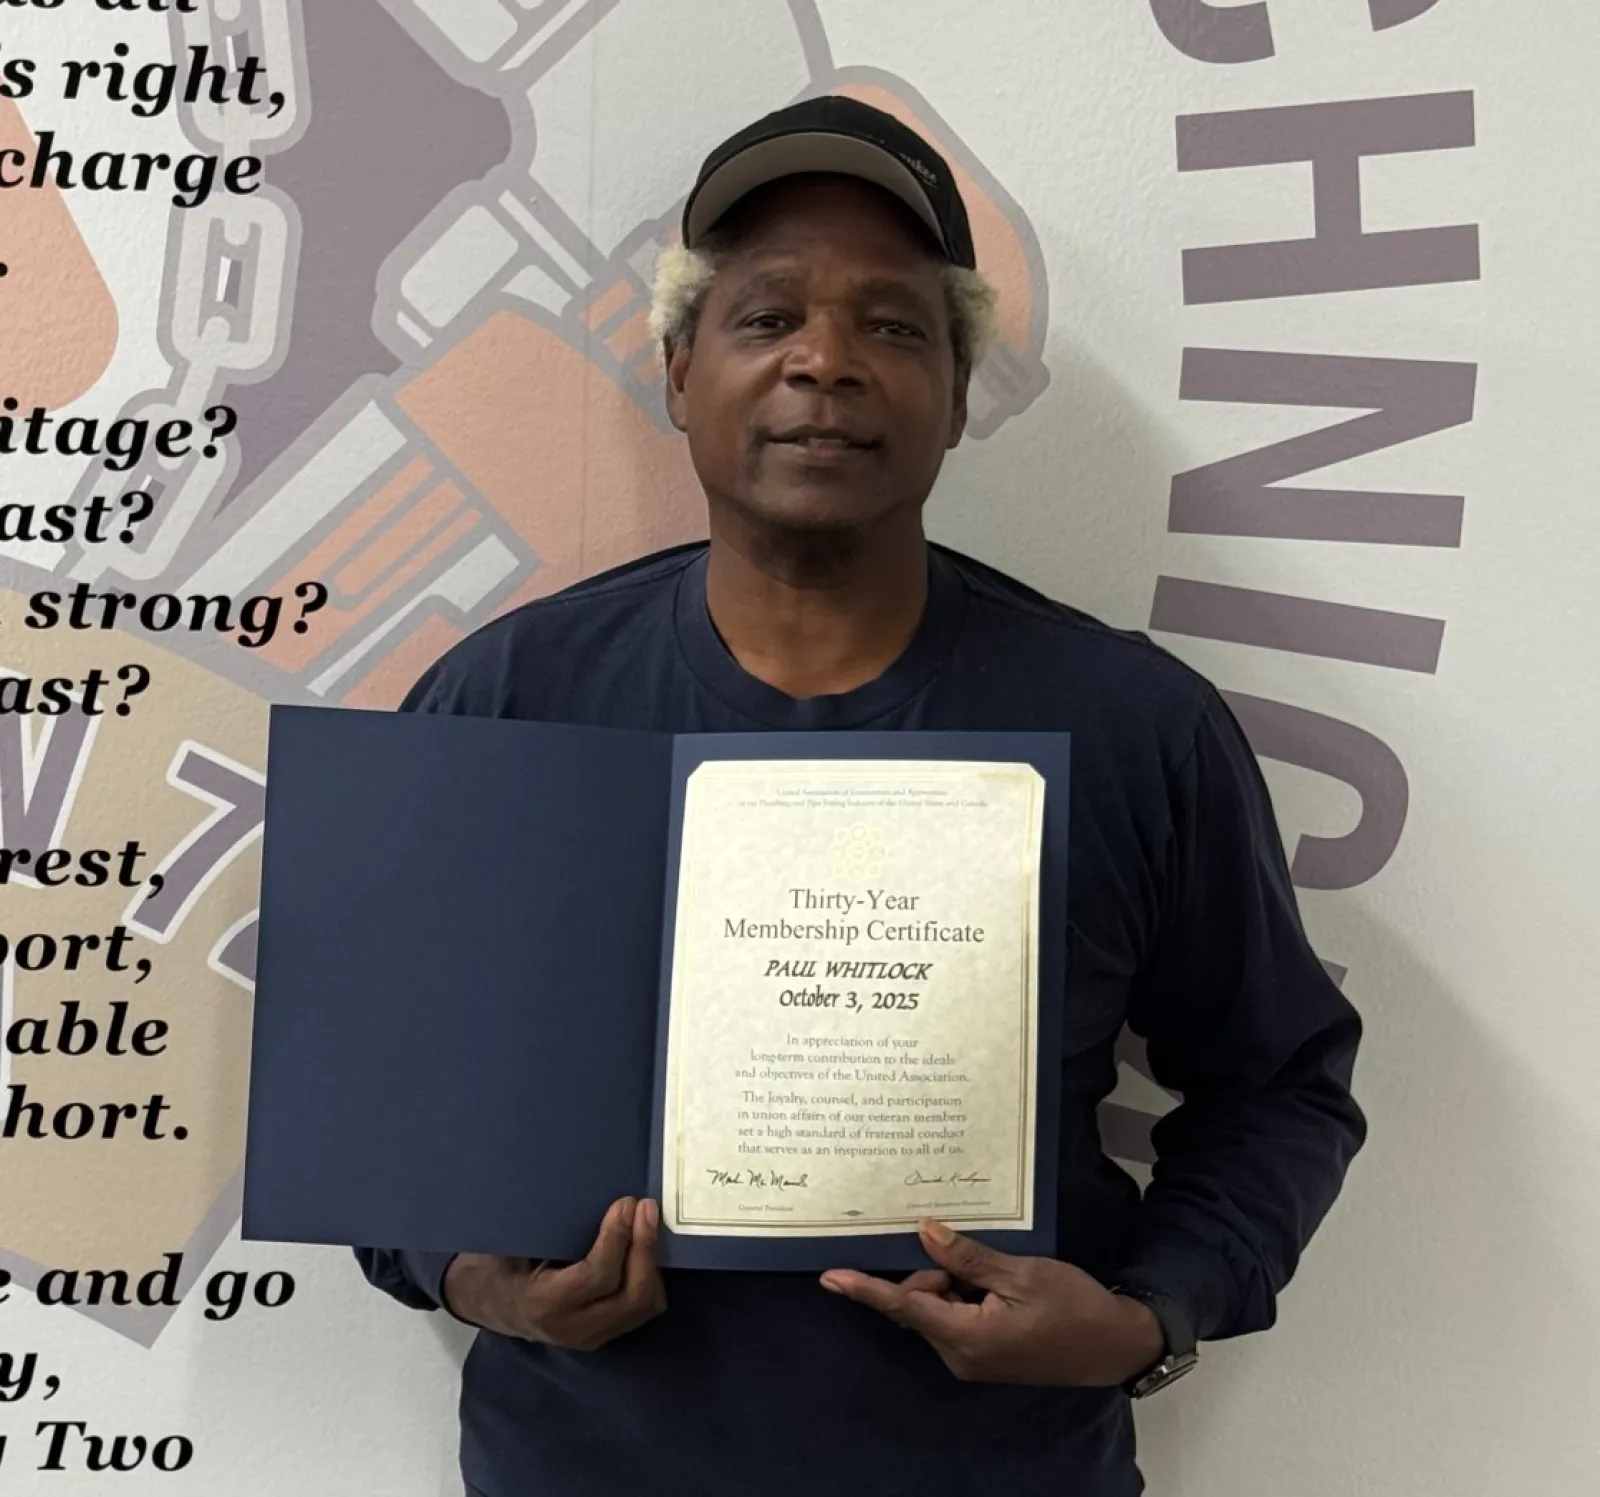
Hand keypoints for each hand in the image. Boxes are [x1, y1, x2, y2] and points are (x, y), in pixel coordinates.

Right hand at [442, 1197, 665, 1349]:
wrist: (493, 1304)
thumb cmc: (501, 1263)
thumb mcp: (513, 1242)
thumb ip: (544, 1223)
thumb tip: (573, 1181)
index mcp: (544, 1304)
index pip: (596, 1275)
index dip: (618, 1236)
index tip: (625, 1202)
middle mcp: (572, 1328)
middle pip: (632, 1296)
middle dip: (645, 1247)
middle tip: (645, 1208)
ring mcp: (591, 1337)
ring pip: (644, 1305)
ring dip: (652, 1261)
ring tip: (647, 1224)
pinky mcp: (605, 1334)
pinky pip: (642, 1309)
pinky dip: (650, 1276)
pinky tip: (641, 1248)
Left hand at [819, 1219, 1163, 1386]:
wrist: (1114, 1345)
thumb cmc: (1073, 1307)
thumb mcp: (1021, 1273)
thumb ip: (967, 1257)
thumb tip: (924, 1233)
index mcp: (967, 1337)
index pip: (905, 1306)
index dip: (866, 1289)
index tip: (830, 1277)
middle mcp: (960, 1356)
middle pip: (921, 1304)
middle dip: (937, 1273)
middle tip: (977, 1257)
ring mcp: (971, 1361)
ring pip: (938, 1309)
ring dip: (954, 1284)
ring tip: (999, 1274)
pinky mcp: (984, 1357)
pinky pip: (955, 1320)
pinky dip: (965, 1296)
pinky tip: (995, 1285)